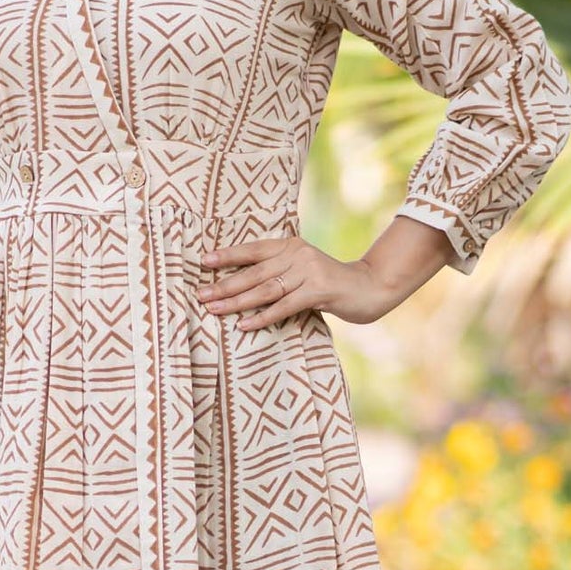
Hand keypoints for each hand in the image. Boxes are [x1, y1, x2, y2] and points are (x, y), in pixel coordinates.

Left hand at [199, 235, 399, 327]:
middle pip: (254, 272)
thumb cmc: (330, 283)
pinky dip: (263, 316)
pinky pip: (285, 306)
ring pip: (265, 289)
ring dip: (237, 301)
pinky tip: (245, 325)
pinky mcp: (320, 290)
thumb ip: (279, 271)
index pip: (253, 249)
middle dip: (225, 285)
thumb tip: (241, 284)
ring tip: (214, 309)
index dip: (228, 255)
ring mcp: (309, 271)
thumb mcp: (303, 269)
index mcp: (291, 245)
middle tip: (200, 295)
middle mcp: (298, 253)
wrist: (370, 287)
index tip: (203, 262)